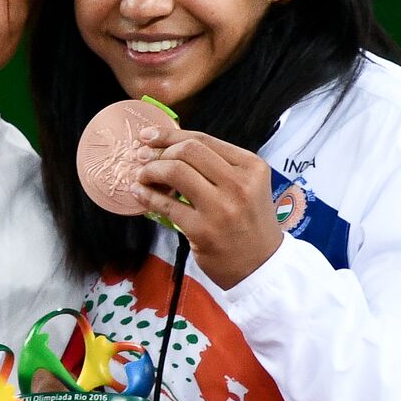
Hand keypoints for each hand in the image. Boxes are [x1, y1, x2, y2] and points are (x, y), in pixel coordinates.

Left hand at [130, 128, 281, 289]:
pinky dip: (147, 196)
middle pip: (188, 151)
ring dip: (150, 171)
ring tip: (142, 176)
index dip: (170, 135)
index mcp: (251, 167)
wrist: (261, 265)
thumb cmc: (248, 222)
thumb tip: (169, 146)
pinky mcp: (203, 231)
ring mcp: (222, 208)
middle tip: (142, 158)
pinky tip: (139, 193)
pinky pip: (166, 205)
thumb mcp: (246, 185)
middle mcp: (239, 184)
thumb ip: (216, 165)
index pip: (203, 139)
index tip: (148, 136)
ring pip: (176, 171)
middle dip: (158, 152)